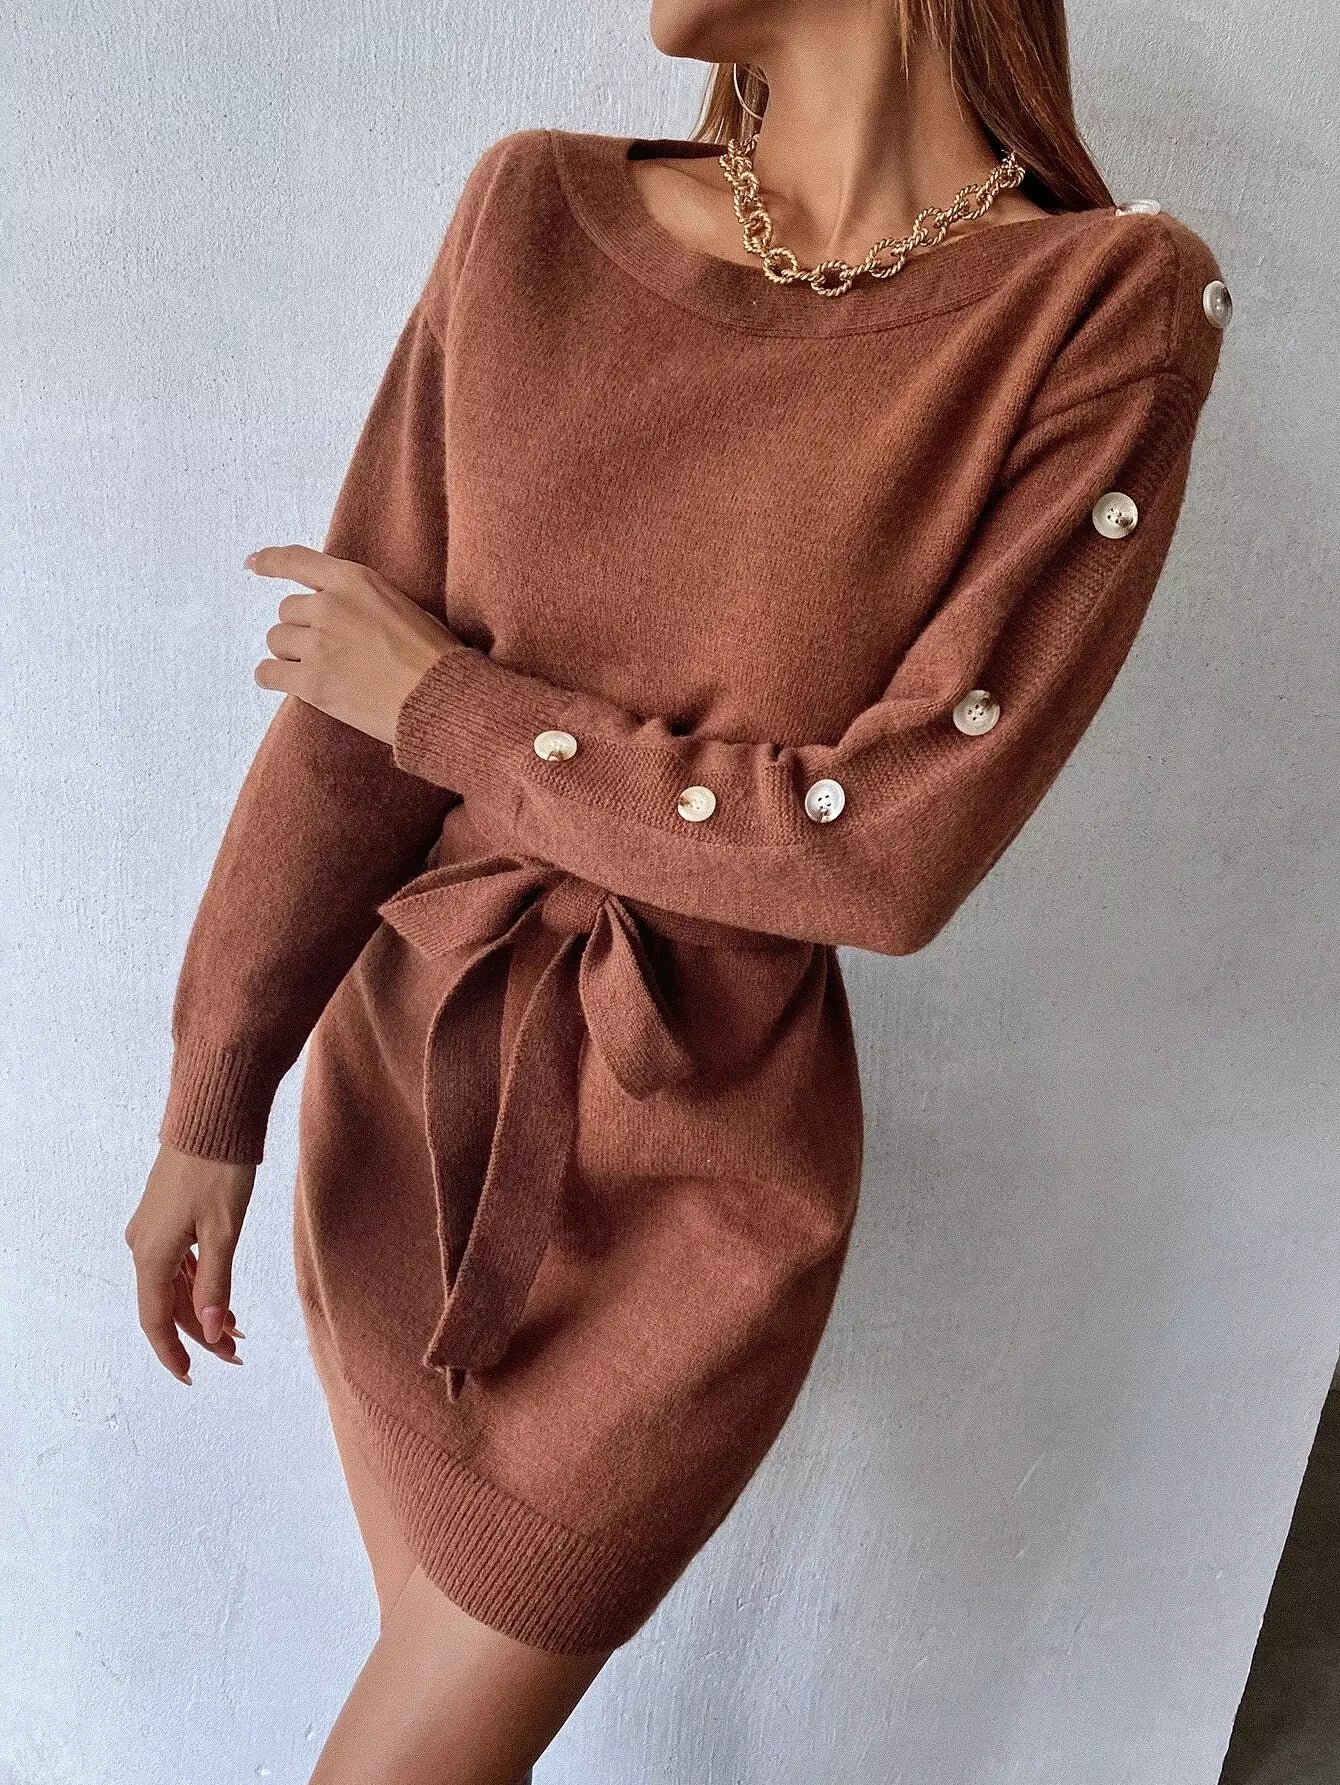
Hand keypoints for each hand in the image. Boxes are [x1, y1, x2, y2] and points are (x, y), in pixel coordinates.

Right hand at [124, 1144, 253, 1383]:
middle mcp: (143, 1246)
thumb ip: (216, 1284)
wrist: (211, 1119)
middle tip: (237, 1353)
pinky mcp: (165, 1217)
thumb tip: (209, 1332)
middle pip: (167, 1305)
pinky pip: (177, 1263)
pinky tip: (221, 1295)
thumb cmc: (219, 1171)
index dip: (173, 1354)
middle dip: (200, 1332)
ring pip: (174, 1285)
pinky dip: (199, 1283)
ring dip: (202, 1308)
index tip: (193, 1378)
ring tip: (237, 1328)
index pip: (156, 1321)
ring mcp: (152, 1231)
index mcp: (152, 1256)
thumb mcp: (224, 1232)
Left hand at [246, 544, 456, 744]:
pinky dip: (274, 678)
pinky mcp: (311, 682)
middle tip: (330, 651)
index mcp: (354, 581)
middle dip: (302, 629)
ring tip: (323, 671)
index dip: (270, 562)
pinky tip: (291, 684)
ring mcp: (318, 644)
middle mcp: (329, 606)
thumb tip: (333, 606)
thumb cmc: (432, 656)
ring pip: (277, 641)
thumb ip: (360, 599)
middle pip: (287, 611)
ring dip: (292, 654)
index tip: (253, 564)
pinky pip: (268, 673)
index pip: (297, 561)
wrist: (439, 699)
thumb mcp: (400, 605)